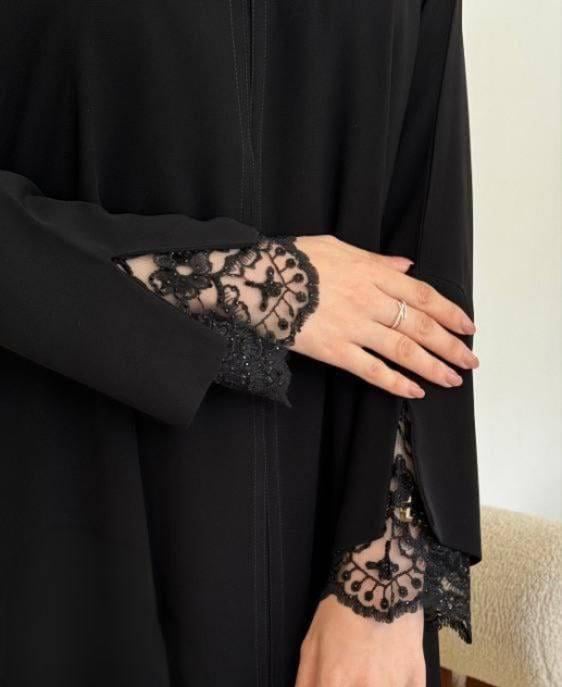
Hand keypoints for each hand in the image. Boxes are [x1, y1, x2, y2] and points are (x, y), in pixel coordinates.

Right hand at [291, 234, 477, 397]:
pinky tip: (414, 390)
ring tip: (451, 379)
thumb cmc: (292, 260)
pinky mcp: (334, 351)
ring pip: (404, 351)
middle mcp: (369, 301)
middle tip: (469, 360)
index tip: (467, 326)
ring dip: (433, 367)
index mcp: (372, 273)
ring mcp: (353, 328)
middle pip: (421, 326)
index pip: (423, 295)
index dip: (449, 313)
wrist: (255, 280)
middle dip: (450, 345)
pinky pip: (372, 370)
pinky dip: (396, 382)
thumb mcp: (338, 248)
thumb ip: (376, 261)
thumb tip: (405, 267)